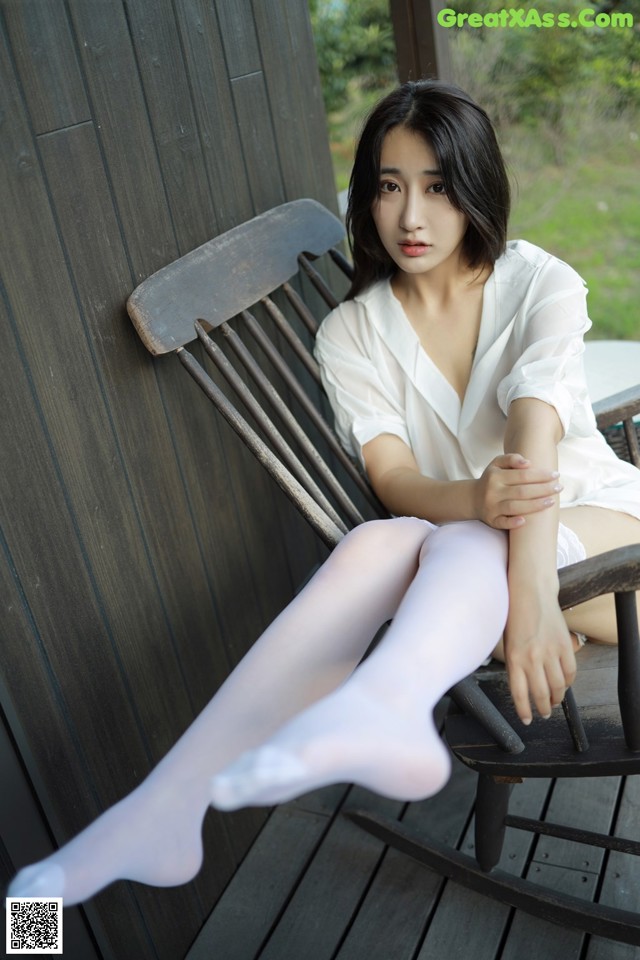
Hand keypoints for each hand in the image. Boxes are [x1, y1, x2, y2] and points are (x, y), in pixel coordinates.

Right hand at [473, 454, 562, 529]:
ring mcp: (492, 507)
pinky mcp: (491, 520)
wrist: (472, 498)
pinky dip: (513, 523)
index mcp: (495, 476)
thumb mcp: (497, 464)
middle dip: (543, 489)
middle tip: (559, 488)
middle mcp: (493, 492)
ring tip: (551, 502)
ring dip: (534, 505)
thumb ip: (512, 459)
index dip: (540, 475)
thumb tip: (528, 463)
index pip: (522, 475)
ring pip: (515, 507)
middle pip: (522, 491)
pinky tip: (525, 521)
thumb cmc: (492, 479)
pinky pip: (502, 523)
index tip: (556, 475)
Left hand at [504, 586, 576, 724]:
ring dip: (557, 698)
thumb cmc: (514, 617)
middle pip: (540, 694)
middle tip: (544, 713)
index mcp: (513, 658)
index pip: (519, 694)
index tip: (527, 719)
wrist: (530, 593)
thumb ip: (515, 664)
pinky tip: (564, 684)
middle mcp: (532, 658)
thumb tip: (523, 687)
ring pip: (558, 686)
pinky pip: (570, 672)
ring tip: (554, 702)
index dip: (523, 711)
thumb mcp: (507, 643)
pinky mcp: (565, 645)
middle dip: (543, 708)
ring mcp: (550, 652)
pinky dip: (568, 682)